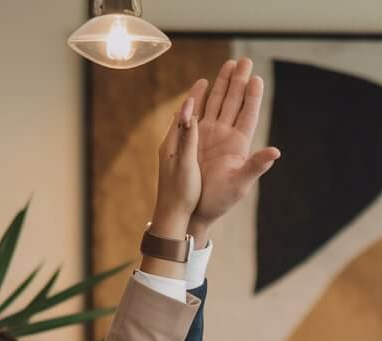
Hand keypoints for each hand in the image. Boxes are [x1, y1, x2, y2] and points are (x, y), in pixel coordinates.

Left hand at [150, 93, 200, 238]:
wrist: (172, 219)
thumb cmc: (180, 194)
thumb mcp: (186, 163)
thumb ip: (188, 135)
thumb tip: (188, 109)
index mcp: (173, 143)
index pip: (184, 112)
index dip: (195, 96)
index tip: (205, 80)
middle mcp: (172, 146)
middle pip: (186, 115)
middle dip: (198, 98)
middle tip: (209, 81)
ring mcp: (175, 156)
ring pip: (186, 127)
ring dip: (196, 111)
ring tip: (204, 99)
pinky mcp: (179, 166)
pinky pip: (188, 141)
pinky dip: (195, 129)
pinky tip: (197, 130)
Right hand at [184, 58, 280, 245]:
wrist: (196, 208)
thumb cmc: (220, 200)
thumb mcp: (241, 183)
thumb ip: (256, 166)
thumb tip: (275, 152)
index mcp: (239, 145)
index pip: (248, 115)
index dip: (253, 97)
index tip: (257, 78)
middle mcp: (226, 137)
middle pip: (234, 103)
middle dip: (239, 81)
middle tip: (244, 60)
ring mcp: (211, 135)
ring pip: (218, 103)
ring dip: (224, 84)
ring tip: (229, 64)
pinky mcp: (195, 138)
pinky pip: (199, 112)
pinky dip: (201, 97)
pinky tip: (204, 83)